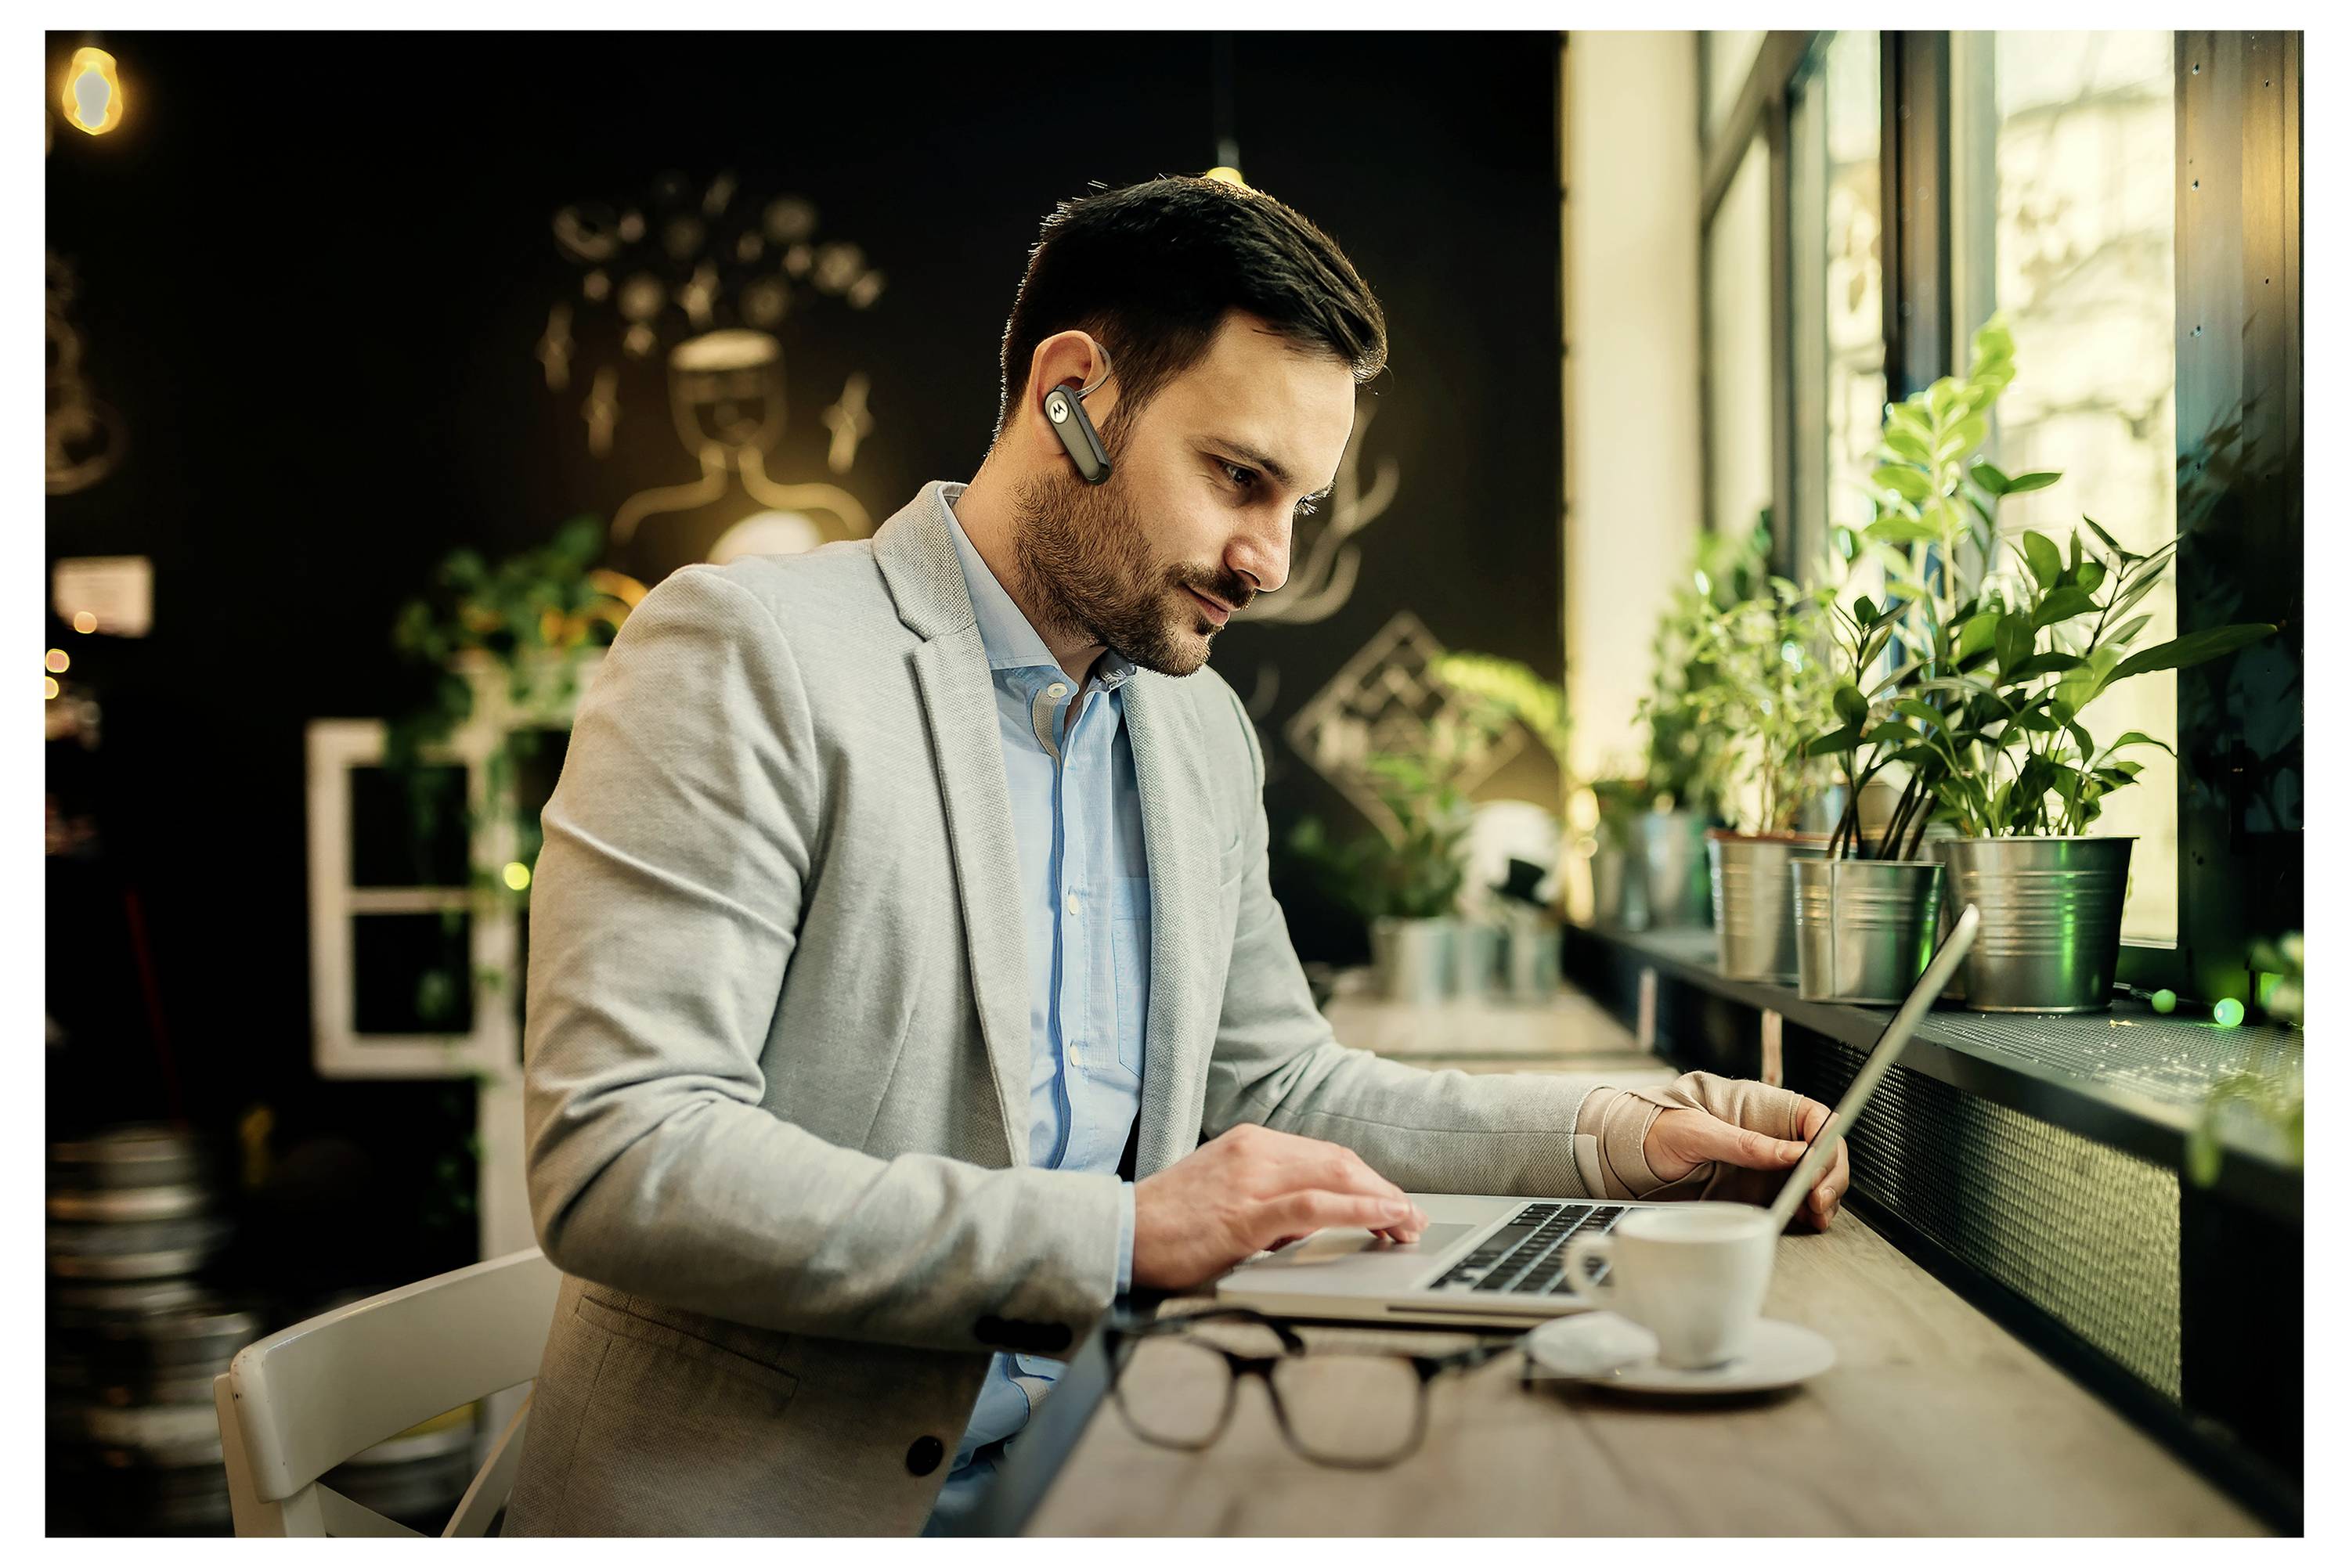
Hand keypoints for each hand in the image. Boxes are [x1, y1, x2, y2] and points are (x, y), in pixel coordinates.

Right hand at [1131, 1123, 1428, 1290]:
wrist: (1117, 1234)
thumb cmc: (1169, 1223)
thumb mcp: (1226, 1194)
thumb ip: (1269, 1198)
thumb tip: (1313, 1220)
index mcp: (1251, 1143)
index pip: (1327, 1156)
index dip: (1369, 1181)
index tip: (1395, 1205)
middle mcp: (1255, 1151)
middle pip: (1340, 1163)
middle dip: (1385, 1191)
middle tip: (1414, 1221)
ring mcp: (1249, 1180)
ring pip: (1335, 1177)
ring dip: (1382, 1201)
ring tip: (1408, 1225)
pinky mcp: (1243, 1215)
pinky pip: (1312, 1208)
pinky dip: (1356, 1211)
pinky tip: (1381, 1220)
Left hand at [1645, 1095, 1847, 1230]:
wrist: (1634, 1153)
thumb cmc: (1661, 1129)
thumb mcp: (1698, 1133)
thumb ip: (1744, 1143)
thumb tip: (1792, 1152)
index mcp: (1761, 1111)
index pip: (1813, 1118)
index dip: (1826, 1141)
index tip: (1819, 1167)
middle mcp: (1772, 1136)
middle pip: (1823, 1150)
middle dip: (1830, 1174)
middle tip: (1818, 1198)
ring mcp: (1769, 1162)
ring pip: (1817, 1175)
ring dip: (1825, 1195)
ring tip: (1816, 1213)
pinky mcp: (1762, 1187)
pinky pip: (1798, 1196)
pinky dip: (1810, 1209)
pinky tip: (1807, 1218)